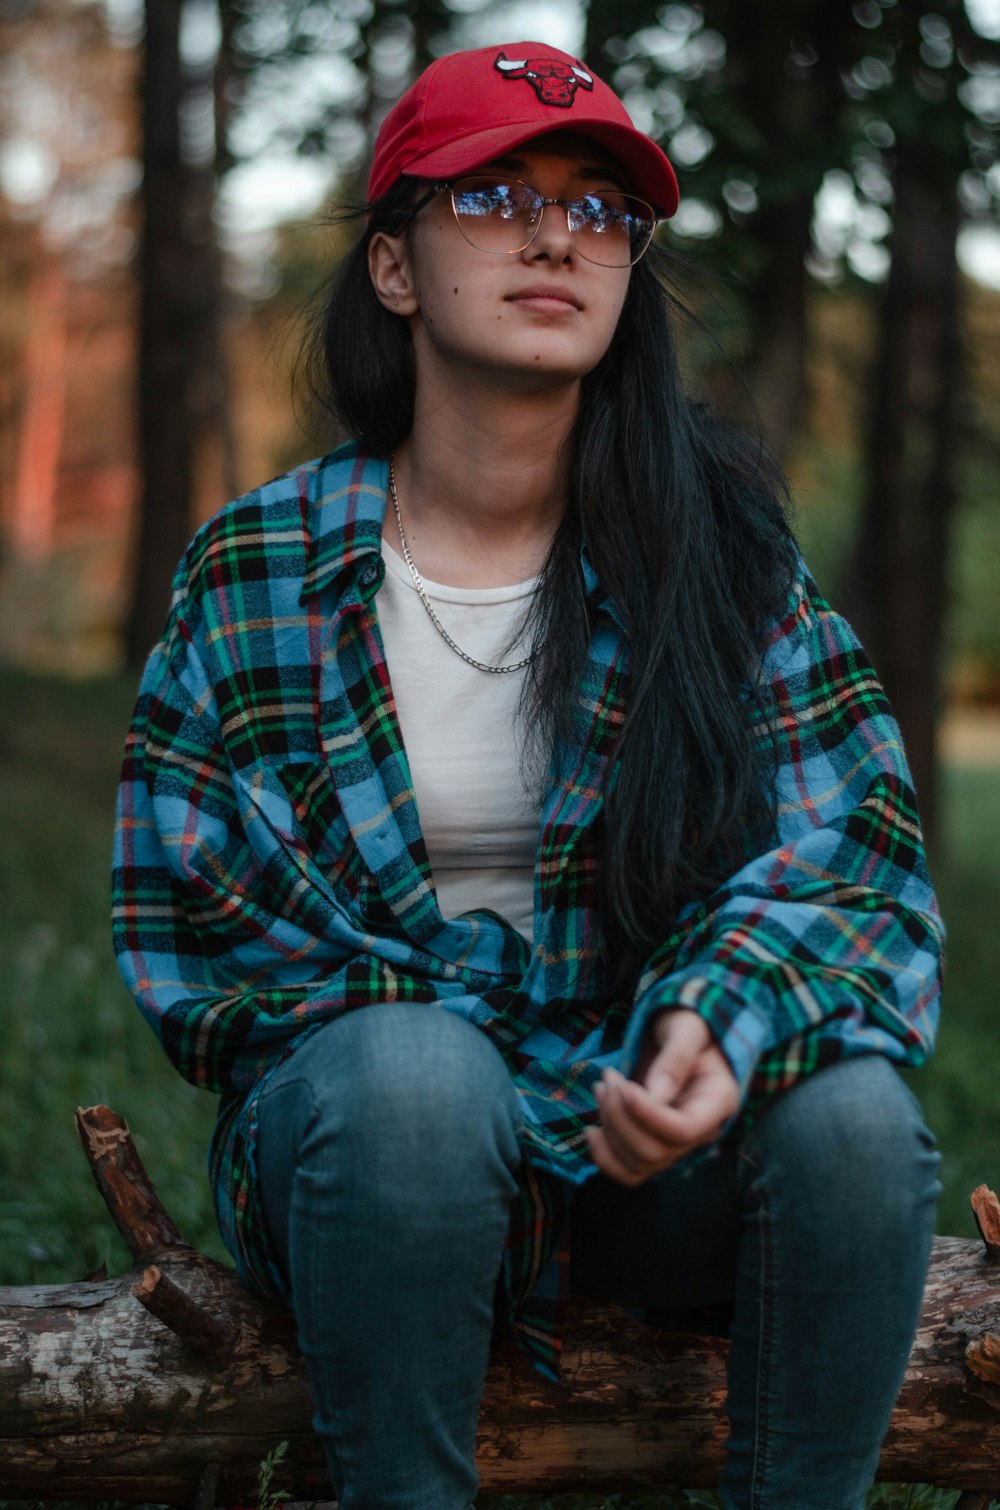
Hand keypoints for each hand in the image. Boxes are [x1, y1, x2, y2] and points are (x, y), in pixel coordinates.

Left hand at [584, 1008, 740, 1186]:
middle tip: (608, 1077)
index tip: (622, 1084)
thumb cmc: (688, 1023)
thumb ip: (675, 1057)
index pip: (683, 1130)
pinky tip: (591, 1131)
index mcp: (718, 1101)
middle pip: (655, 1151)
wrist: (680, 1031)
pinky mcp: (654, 1145)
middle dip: (620, 1116)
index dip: (646, 1114)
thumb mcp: (686, 1028)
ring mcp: (677, 1143)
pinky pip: (630, 1171)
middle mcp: (702, 1131)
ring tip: (601, 1086)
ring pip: (638, 1163)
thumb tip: (656, 1094)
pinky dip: (605, 1158)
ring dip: (609, 1128)